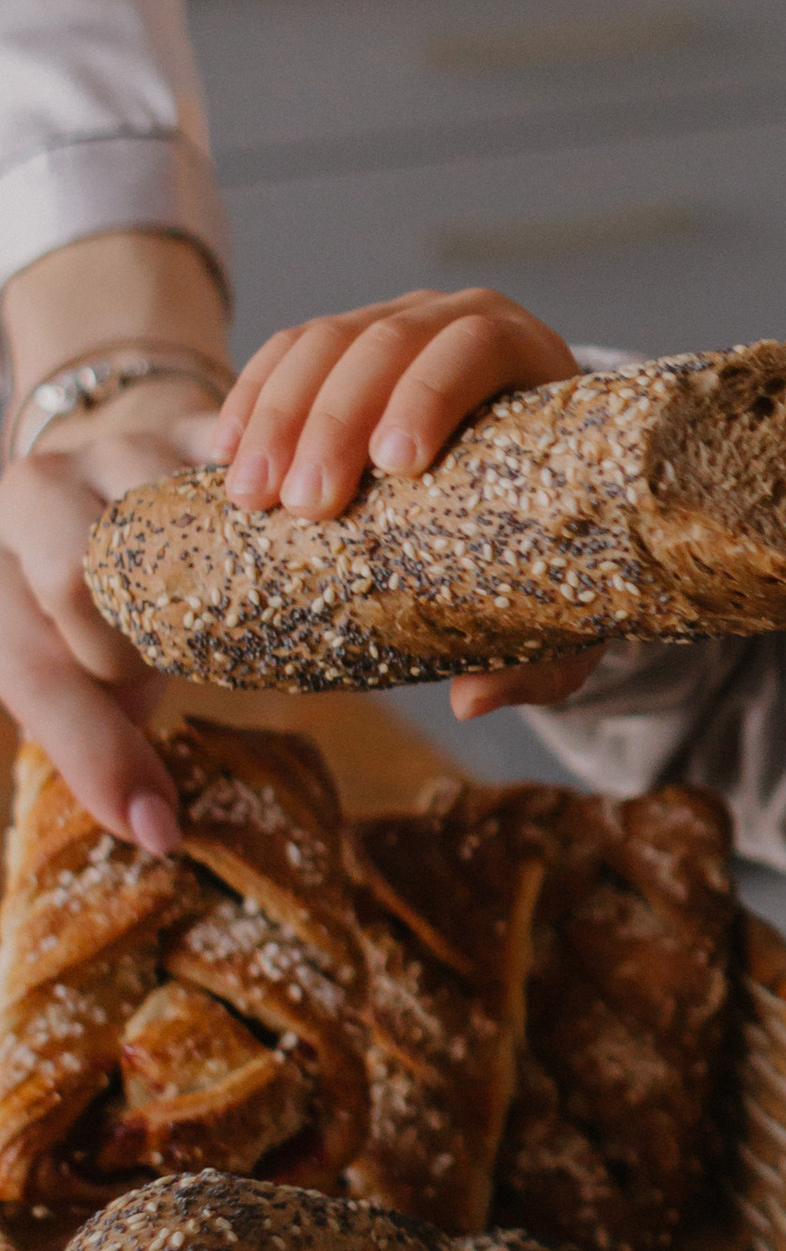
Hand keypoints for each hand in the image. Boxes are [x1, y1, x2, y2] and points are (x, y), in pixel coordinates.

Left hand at [0, 381, 226, 848]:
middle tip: (158, 659)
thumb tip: (155, 830)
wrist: (102, 465)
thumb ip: (91, 731)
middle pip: (85, 588)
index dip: (97, 758)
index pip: (36, 674)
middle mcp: (28, 494)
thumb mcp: (59, 663)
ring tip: (221, 602)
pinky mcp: (187, 420)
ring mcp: (112, 448)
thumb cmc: (81, 595)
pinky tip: (292, 542)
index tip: (154, 829)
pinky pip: (235, 472)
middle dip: (129, 652)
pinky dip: (269, 515)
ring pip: (170, 531)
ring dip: (212, 589)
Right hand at [213, 287, 593, 722]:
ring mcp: (396, 323)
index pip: (475, 348)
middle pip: (389, 342)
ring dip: (278, 413)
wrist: (532, 478)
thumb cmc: (554, 536)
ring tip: (249, 493)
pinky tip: (223, 452)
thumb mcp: (565, 597)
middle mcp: (460, 325)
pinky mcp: (341, 341)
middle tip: (306, 504)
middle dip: (336, 420)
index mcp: (530, 360)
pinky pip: (286, 351)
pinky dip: (251, 396)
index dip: (431, 394)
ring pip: (325, 342)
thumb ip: (538, 657)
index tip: (395, 465)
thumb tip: (474, 698)